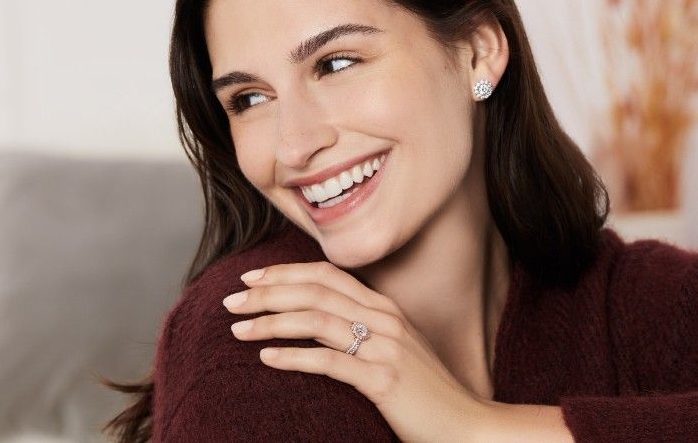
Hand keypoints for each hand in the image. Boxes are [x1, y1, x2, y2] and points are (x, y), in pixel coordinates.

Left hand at [221, 261, 495, 442]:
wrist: (466, 426)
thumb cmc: (425, 392)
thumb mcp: (395, 349)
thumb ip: (361, 328)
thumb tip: (313, 321)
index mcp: (385, 307)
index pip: (325, 274)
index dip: (284, 271)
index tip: (250, 276)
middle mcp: (384, 319)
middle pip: (314, 290)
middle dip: (266, 292)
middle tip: (231, 301)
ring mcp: (385, 347)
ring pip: (315, 319)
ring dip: (270, 322)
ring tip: (237, 330)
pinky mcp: (383, 379)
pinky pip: (328, 361)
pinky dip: (293, 356)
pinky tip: (266, 358)